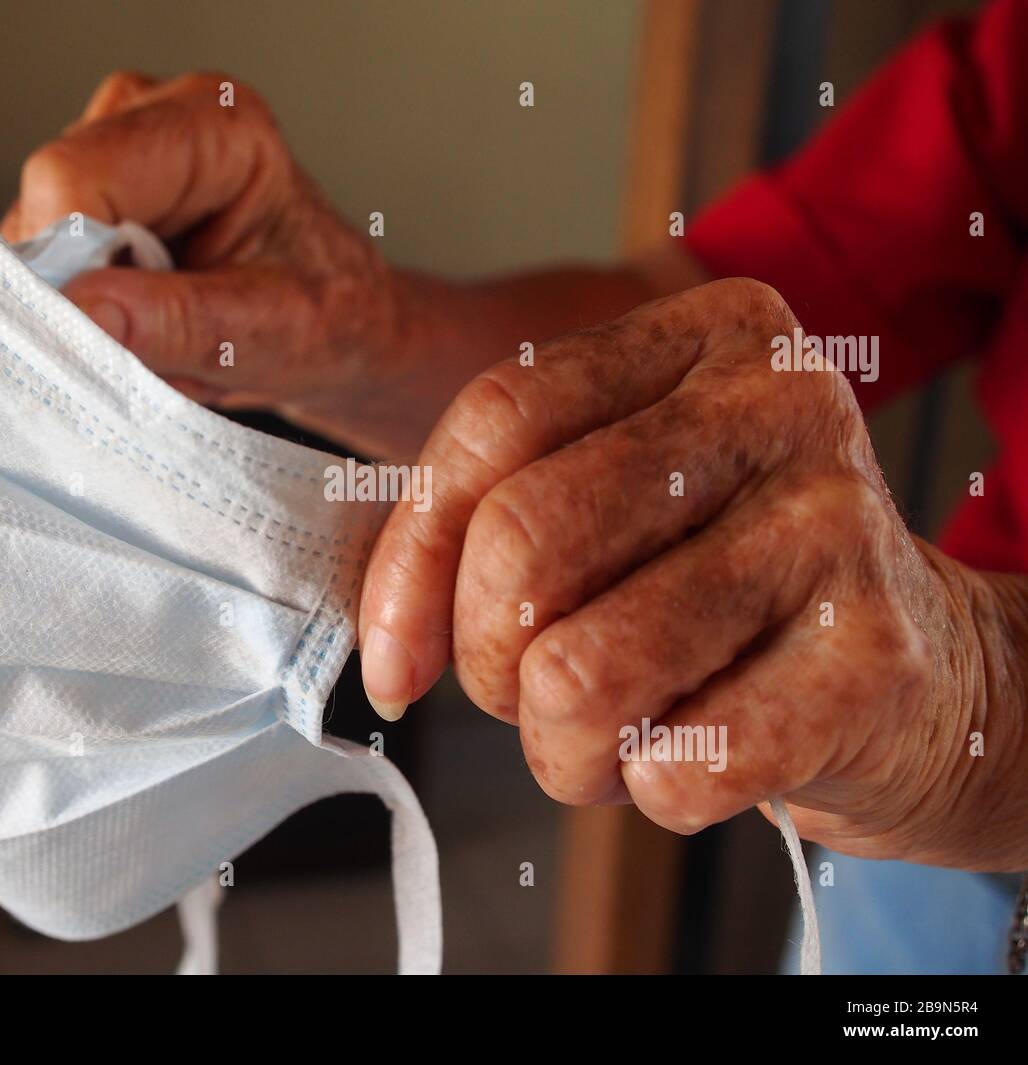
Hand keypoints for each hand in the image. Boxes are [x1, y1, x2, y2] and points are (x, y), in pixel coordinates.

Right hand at [1, 71, 493, 457]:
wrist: (343, 333)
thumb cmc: (330, 320)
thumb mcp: (274, 333)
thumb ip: (183, 323)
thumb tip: (84, 313)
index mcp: (212, 127)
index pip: (80, 175)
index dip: (68, 261)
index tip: (92, 333)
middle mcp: (152, 122)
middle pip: (48, 207)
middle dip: (84, 295)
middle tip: (154, 348)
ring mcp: (112, 160)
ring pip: (37, 245)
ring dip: (88, 313)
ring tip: (164, 340)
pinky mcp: (88, 207)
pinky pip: (46, 268)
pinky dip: (86, 315)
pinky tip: (143, 329)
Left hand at [358, 277, 1027, 870]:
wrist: (913, 667)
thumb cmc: (724, 579)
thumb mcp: (619, 498)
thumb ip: (493, 520)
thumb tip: (386, 645)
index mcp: (700, 335)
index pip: (495, 419)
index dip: (412, 559)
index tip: (396, 661)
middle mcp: (776, 404)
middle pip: (523, 541)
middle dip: (488, 663)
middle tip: (527, 695)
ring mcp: (835, 523)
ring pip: (581, 671)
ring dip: (563, 746)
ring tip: (605, 738)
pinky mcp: (876, 657)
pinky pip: (676, 766)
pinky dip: (652, 789)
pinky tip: (695, 752)